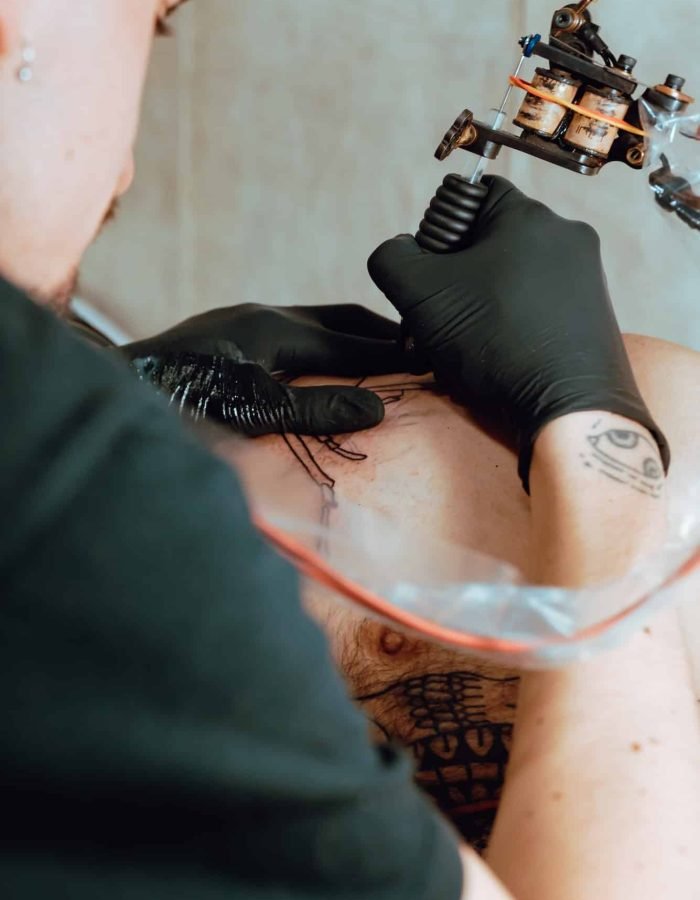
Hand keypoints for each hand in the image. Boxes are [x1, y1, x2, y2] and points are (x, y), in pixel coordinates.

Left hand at [120, 304, 406, 436]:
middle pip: (338, 318)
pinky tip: (319, 359)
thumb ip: (315, 411)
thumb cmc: (180, 400)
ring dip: (349, 335)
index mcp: (274, 328)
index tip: (432, 361)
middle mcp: (262, 313)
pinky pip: (290, 328)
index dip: (393, 356)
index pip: (351, 343)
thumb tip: (377, 411)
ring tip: (378, 353)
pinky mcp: (226, 330)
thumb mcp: (252, 412)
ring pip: (313, 320)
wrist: (113, 382)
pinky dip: (320, 341)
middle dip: (380, 333)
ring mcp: (241, 318)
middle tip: (416, 349)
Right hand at [367, 176, 668, 489]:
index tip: (431, 272)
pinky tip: (498, 356)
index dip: (440, 230)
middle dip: (458, 276)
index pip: (473, 194)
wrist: (569, 409)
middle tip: (439, 318)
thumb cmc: (496, 343)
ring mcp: (586, 277)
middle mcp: (567, 237)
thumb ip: (392, 258)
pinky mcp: (593, 315)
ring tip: (464, 345)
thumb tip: (398, 251)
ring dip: (481, 304)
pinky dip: (511, 323)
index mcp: (529, 216)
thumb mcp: (419, 294)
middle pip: (493, 241)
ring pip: (514, 277)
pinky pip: (539, 305)